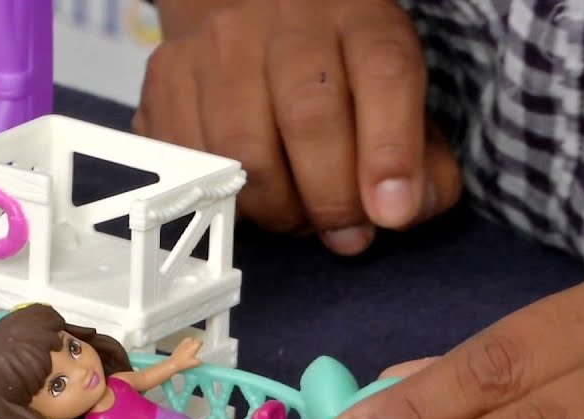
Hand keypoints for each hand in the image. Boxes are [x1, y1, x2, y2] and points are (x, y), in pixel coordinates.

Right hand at [135, 0, 462, 253]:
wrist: (237, 4)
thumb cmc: (325, 61)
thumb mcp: (386, 85)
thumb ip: (416, 150)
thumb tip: (405, 210)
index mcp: (358, 13)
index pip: (384, 73)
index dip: (391, 151)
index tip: (393, 212)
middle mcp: (285, 20)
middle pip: (308, 118)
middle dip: (330, 198)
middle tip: (342, 230)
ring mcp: (217, 46)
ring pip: (242, 151)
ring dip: (275, 208)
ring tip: (293, 214)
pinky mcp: (166, 77)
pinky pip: (190, 161)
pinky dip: (222, 198)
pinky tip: (246, 195)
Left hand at [170, 336, 203, 370]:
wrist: (173, 363)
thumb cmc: (185, 362)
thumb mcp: (195, 363)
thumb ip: (199, 361)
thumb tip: (200, 361)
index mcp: (194, 345)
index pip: (199, 341)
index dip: (201, 343)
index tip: (201, 347)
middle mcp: (188, 342)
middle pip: (192, 339)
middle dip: (194, 342)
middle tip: (195, 348)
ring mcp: (182, 344)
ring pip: (187, 340)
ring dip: (189, 343)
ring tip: (190, 350)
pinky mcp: (177, 347)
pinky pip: (182, 344)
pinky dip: (184, 346)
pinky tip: (184, 352)